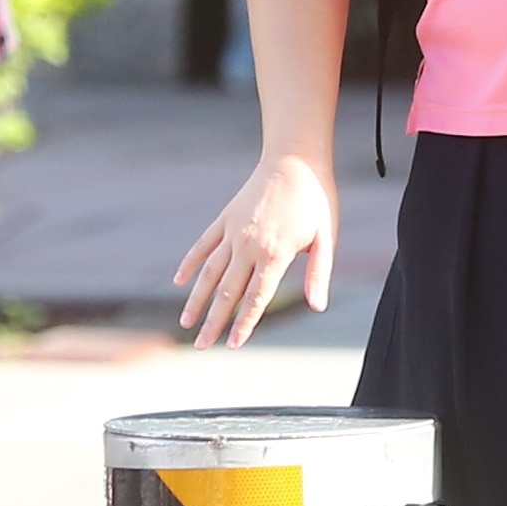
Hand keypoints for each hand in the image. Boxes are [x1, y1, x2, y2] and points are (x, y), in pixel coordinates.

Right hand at [172, 151, 333, 346]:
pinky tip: (180, 281)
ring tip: (185, 323)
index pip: (255, 298)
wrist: (294, 158)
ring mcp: (232, 231)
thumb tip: (318, 306)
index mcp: (274, 254)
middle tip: (201, 347)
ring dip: (196, 299)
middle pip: (226, 292)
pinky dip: (190, 264)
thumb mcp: (326, 237)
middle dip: (214, 322)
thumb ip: (319, 273)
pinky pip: (203, 245)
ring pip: (209, 272)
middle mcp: (248, 246)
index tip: (233, 346)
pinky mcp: (225, 218)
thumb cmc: (316, 199)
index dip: (244, 324)